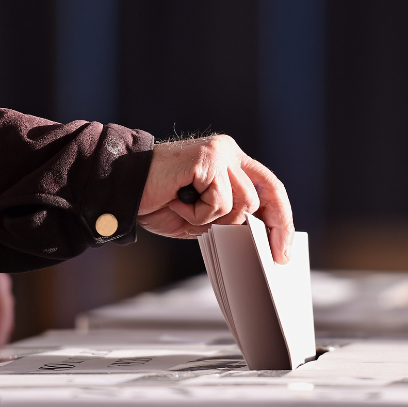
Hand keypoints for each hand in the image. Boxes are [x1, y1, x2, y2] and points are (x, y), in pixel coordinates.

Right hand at [138, 135, 294, 263]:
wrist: (122, 189)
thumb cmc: (158, 201)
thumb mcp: (203, 216)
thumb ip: (229, 219)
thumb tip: (260, 241)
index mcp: (230, 161)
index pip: (268, 187)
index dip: (281, 219)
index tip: (285, 249)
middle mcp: (228, 152)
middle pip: (263, 195)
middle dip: (270, 227)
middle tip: (273, 254)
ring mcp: (219, 152)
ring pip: (243, 202)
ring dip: (215, 219)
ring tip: (187, 211)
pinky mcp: (207, 158)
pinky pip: (220, 200)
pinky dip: (199, 212)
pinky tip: (178, 202)